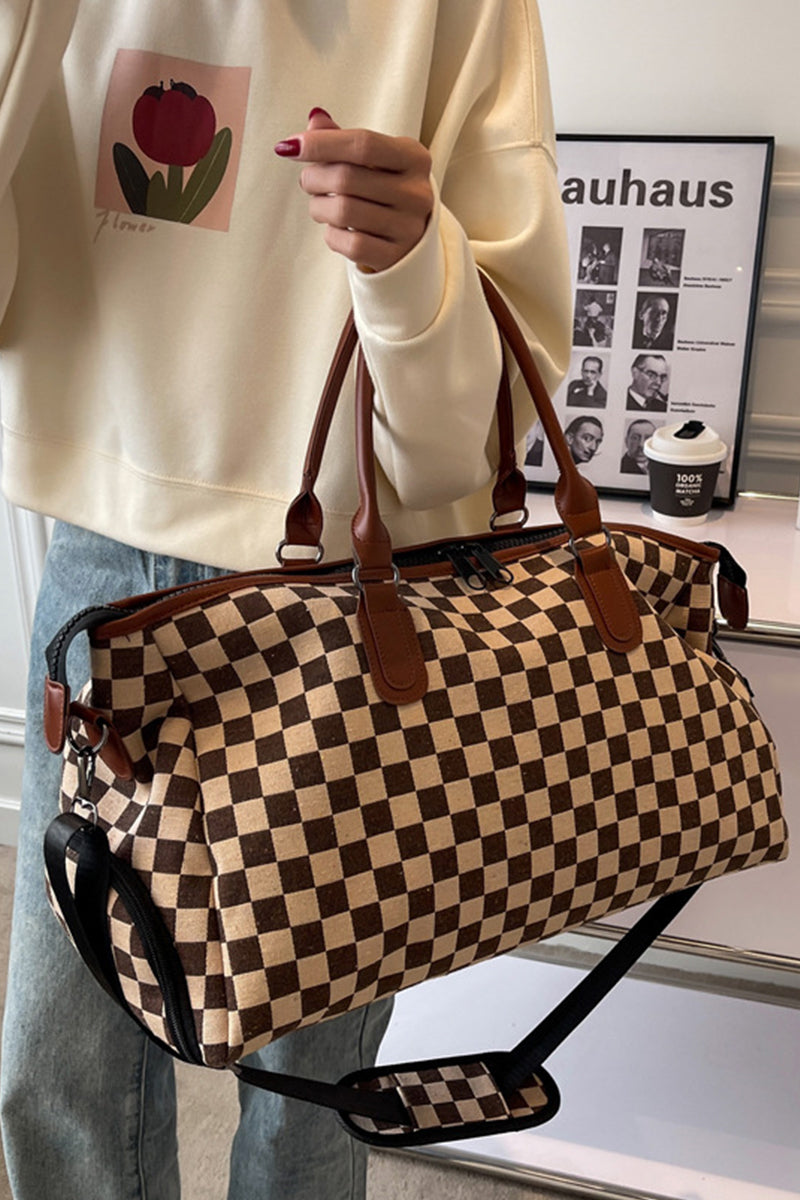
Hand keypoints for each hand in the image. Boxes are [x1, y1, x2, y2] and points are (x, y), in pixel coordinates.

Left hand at [274, 108, 432, 272]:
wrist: (412, 239)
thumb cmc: (386, 191)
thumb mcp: (374, 160)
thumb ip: (344, 139)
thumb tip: (315, 118)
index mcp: (414, 158)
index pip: (362, 144)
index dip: (321, 144)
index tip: (290, 146)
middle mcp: (416, 192)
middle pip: (346, 178)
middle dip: (314, 178)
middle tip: (308, 181)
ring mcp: (408, 227)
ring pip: (343, 211)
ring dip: (318, 207)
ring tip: (320, 205)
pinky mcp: (394, 256)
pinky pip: (349, 244)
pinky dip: (331, 235)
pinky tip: (335, 228)